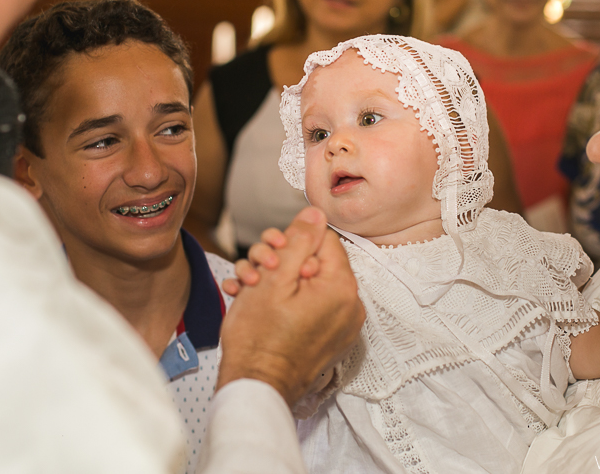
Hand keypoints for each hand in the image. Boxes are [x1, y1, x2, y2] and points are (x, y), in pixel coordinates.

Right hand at [216, 206, 363, 406]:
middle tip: (257, 274)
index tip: (272, 257)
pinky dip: (288, 303)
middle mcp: (350, 307)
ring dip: (279, 282)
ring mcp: (341, 326)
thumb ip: (298, 240)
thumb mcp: (275, 276)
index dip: (293, 242)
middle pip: (316, 262)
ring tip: (250, 290)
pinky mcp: (330, 340)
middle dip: (283, 262)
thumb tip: (316, 213)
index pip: (324, 239)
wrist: (255, 386)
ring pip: (310, 285)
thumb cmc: (259, 338)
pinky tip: (258, 305)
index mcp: (342, 287)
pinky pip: (312, 308)